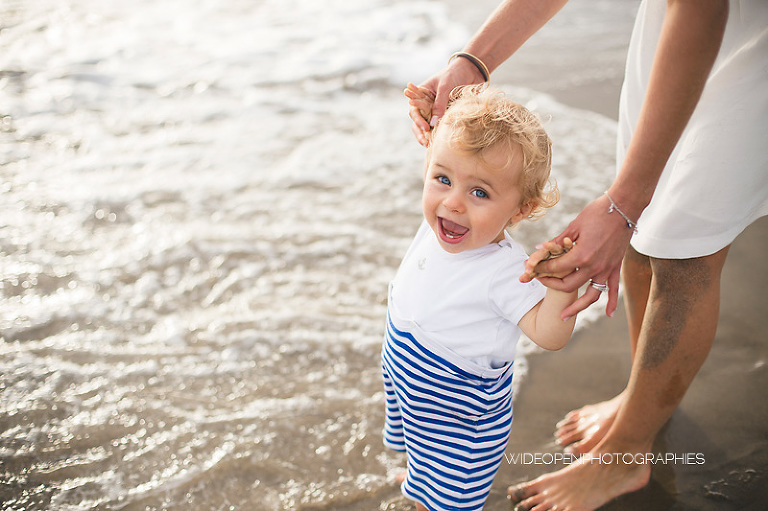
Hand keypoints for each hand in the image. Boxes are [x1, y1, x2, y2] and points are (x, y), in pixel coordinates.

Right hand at [407, 58, 486, 145]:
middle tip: (425, 142)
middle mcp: (427, 104)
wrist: (472, 70)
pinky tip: (438, 143)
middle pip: (418, 121)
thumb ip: (439, 104)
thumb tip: (433, 124)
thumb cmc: (455, 74)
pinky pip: (440, 126)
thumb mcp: (445, 87)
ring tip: (429, 145)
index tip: (425, 127)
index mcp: (422, 94)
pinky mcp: (447, 114)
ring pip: (428, 126)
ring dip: (427, 136)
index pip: (414, 110)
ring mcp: (437, 110)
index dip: (418, 120)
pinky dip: (438, 134)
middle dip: (420, 132)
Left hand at [523, 194, 634, 318]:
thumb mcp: (574, 226)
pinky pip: (613, 290)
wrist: (624, 207)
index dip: (540, 269)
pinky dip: (611, 303)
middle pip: (568, 286)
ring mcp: (606, 269)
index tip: (530, 269)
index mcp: (581, 255)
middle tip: (539, 282)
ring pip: (590, 296)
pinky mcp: (616, 267)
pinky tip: (608, 314)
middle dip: (550, 285)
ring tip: (563, 317)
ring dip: (576, 308)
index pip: (555, 268)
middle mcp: (594, 266)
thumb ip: (557, 242)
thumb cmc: (597, 212)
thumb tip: (539, 249)